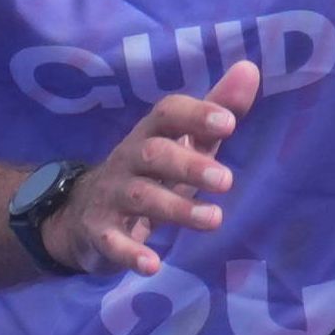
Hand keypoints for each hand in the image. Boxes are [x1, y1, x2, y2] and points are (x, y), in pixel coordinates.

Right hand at [61, 61, 259, 274]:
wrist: (84, 213)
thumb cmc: (151, 172)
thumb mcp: (184, 142)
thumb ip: (216, 110)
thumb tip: (250, 69)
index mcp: (151, 134)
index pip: (167, 113)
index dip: (195, 114)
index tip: (228, 122)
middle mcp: (129, 159)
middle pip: (154, 154)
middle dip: (188, 165)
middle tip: (226, 181)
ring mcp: (112, 196)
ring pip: (141, 197)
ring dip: (176, 209)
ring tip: (214, 220)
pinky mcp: (100, 232)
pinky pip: (113, 241)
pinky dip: (130, 253)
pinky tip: (152, 266)